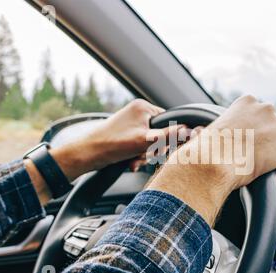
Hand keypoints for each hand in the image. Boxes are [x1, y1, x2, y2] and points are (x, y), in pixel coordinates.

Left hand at [27, 99, 182, 203]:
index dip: (169, 136)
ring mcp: (131, 124)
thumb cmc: (111, 144)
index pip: (168, 120)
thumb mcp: (144, 141)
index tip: (163, 148)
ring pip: (150, 142)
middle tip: (145, 156)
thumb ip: (168, 135)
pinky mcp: (125, 135)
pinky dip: (137, 156)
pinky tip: (130, 162)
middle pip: (160, 133)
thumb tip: (189, 130)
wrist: (86, 155)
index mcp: (142, 107)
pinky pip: (140, 146)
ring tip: (134, 161)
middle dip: (153, 149)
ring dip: (145, 155)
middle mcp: (137, 112)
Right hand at [148, 95, 275, 224]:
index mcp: (247, 101)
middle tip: (253, 161)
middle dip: (266, 144)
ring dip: (273, 157)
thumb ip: (230, 129)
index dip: (254, 136)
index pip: (260, 118)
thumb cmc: (207, 150)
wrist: (213, 160)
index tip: (246, 149)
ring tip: (258, 170)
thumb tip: (222, 140)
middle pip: (274, 130)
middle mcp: (265, 107)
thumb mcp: (216, 131)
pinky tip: (265, 176)